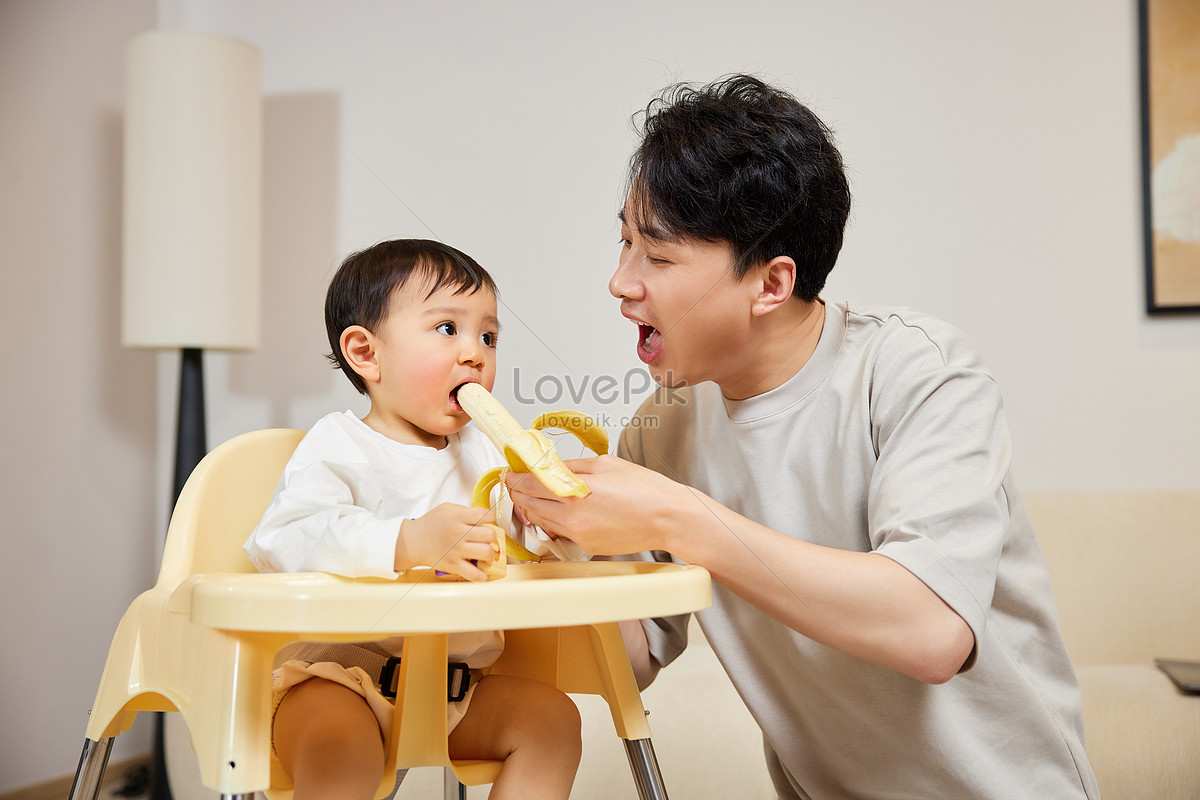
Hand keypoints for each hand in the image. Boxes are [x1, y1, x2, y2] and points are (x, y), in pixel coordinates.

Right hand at [395, 502, 499, 581]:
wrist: (412, 541)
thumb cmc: (431, 524)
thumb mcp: (447, 509)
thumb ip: (466, 511)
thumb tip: (484, 517)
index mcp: (458, 517)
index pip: (486, 515)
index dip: (491, 518)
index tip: (488, 522)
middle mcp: (459, 533)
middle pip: (490, 535)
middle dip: (492, 537)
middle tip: (487, 540)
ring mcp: (456, 550)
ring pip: (486, 552)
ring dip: (489, 555)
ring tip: (485, 554)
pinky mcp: (453, 565)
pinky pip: (473, 574)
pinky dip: (481, 576)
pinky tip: (482, 572)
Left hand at [504, 455, 689, 555]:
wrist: (669, 519)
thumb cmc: (646, 490)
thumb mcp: (605, 464)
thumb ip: (572, 466)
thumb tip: (549, 466)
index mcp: (577, 492)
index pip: (532, 484)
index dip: (516, 477)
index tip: (510, 472)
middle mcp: (574, 518)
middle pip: (530, 504)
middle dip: (518, 492)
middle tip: (513, 482)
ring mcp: (579, 535)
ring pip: (542, 521)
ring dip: (531, 507)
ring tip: (529, 495)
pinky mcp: (586, 546)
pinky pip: (560, 532)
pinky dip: (552, 521)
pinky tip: (556, 510)